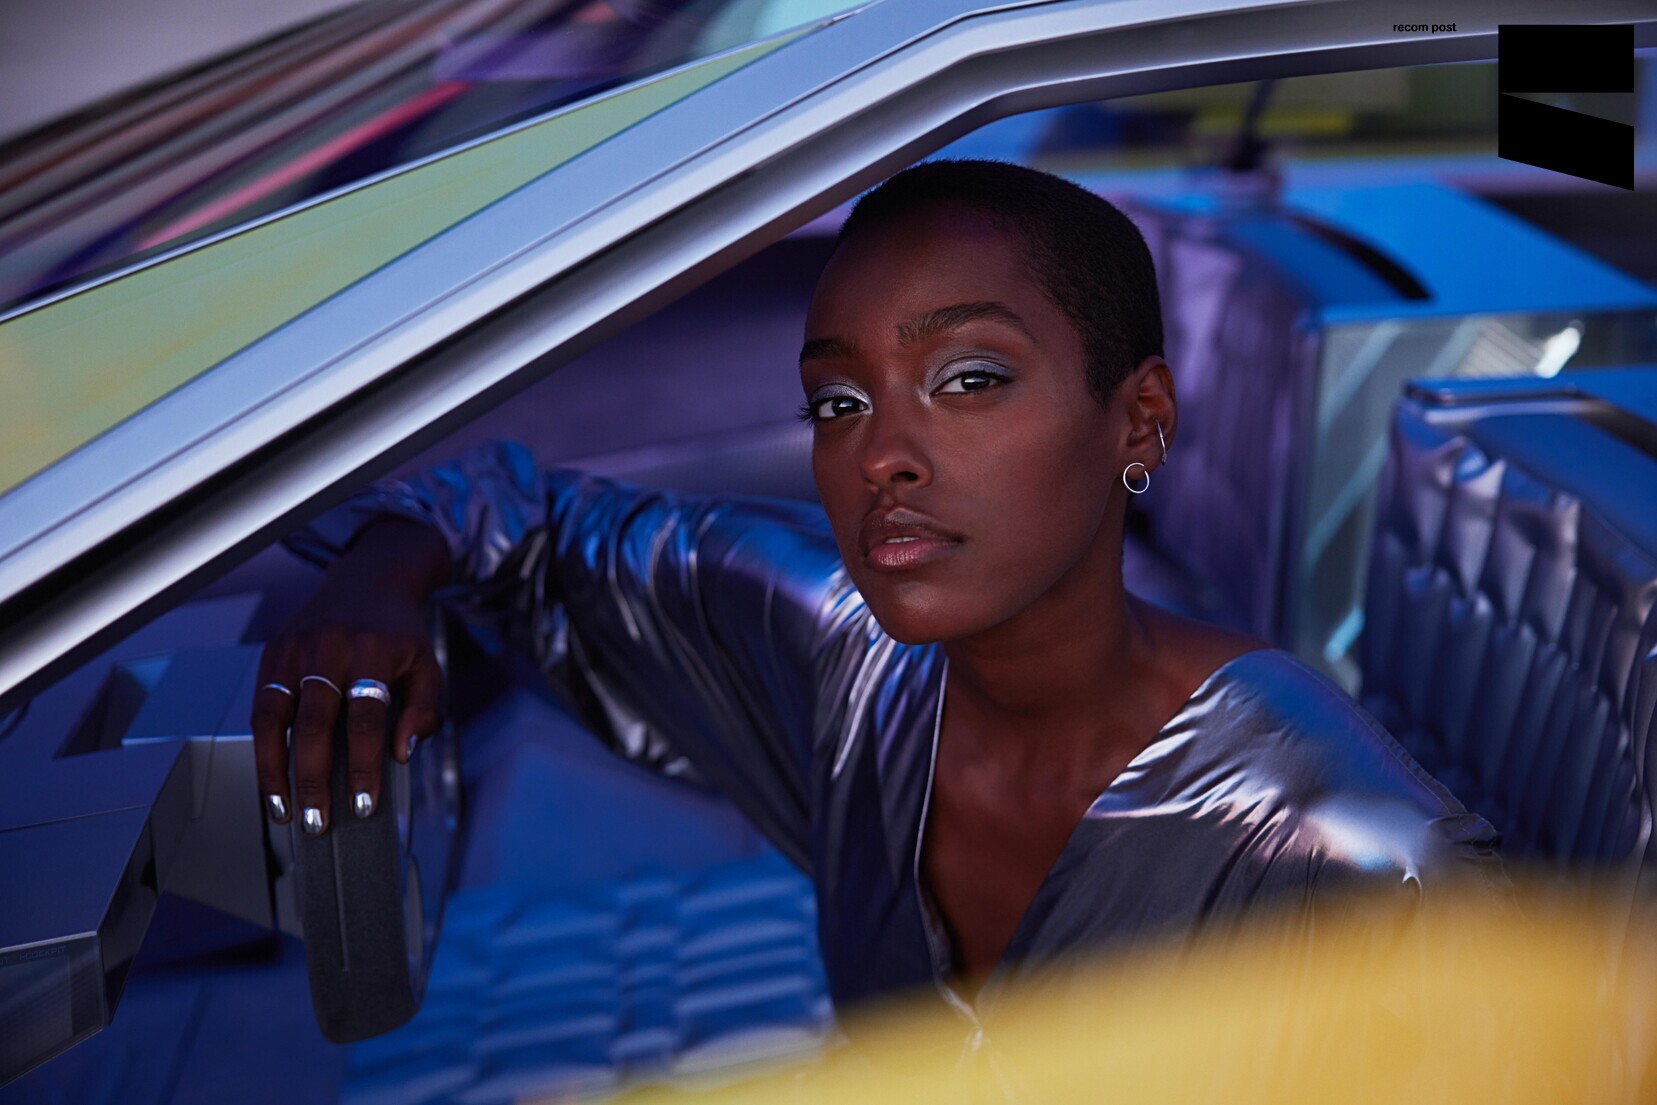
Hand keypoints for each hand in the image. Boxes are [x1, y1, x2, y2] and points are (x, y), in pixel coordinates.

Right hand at [251, 517, 450, 835]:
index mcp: (372, 652)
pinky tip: (270, 776)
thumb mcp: (426, 665)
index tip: (364, 804)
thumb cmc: (398, 632)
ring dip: (273, 770)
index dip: (362, 766)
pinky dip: (262, 747)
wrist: (369, 579)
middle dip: (312, 779)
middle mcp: (329, 649)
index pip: (366, 720)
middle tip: (316, 821)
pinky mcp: (272, 653)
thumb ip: (423, 710)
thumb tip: (400, 754)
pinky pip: (260, 707)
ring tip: (282, 810)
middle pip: (314, 724)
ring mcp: (294, 650)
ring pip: (274, 718)